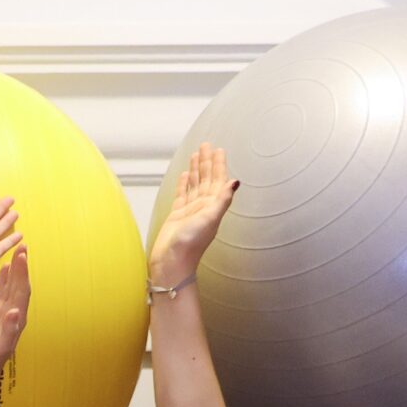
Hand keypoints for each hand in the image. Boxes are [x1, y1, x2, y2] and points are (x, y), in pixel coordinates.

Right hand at [0, 248, 28, 386]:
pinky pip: (1, 292)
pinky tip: (4, 267)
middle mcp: (14, 314)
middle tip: (22, 247)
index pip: (22, 292)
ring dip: (15, 270)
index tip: (22, 257)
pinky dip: (3, 279)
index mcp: (16, 320)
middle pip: (20, 285)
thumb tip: (15, 312)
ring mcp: (4, 313)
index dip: (23, 274)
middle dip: (22, 267)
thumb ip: (9, 331)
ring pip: (12, 286)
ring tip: (17, 251)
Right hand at [149, 143, 236, 287]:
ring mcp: (190, 210)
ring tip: (196, 154)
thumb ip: (222, 199)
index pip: (217, 180)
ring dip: (196, 169)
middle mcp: (203, 206)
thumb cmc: (190, 245)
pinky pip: (182, 194)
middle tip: (206, 145)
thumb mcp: (210, 219)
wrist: (172, 261)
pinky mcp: (177, 215)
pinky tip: (186, 175)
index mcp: (213, 206)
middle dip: (207, 162)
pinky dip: (184, 183)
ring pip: (195, 184)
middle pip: (207, 178)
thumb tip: (235, 182)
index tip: (218, 150)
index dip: (218, 164)